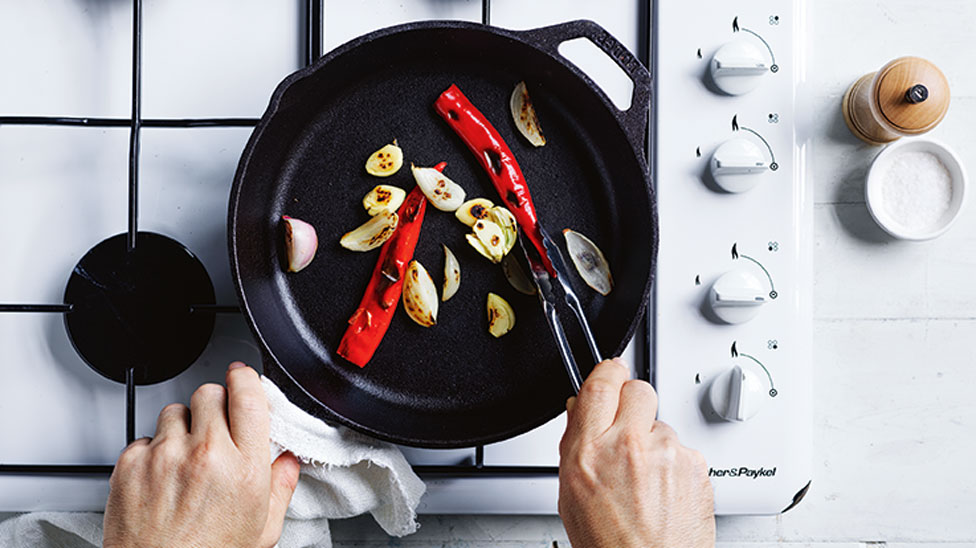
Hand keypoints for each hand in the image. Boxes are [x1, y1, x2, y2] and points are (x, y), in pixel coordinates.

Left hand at [103, 362, 300, 547]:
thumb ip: (281, 488)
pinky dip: (153, 451)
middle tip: (216, 428)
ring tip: (186, 458)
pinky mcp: (131, 464)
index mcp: (244, 468)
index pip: (248, 396)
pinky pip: (144, 437)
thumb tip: (287, 462)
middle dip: (216, 404)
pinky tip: (163, 476)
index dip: (246, 379)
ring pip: (175, 410)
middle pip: (210, 393)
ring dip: (183, 426)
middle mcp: (204, 456)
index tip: (243, 377)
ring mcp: (164, 457)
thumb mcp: (263, 529)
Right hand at [558, 358, 714, 547]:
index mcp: (590, 452)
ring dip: (655, 441)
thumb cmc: (610, 545)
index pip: (601, 384)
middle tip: (629, 428)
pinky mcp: (696, 464)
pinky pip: (683, 448)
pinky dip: (675, 464)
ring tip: (646, 481)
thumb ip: (575, 444)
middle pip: (638, 389)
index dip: (607, 372)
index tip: (611, 371)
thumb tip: (579, 411)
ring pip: (662, 423)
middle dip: (633, 402)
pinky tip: (665, 491)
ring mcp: (667, 453)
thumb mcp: (571, 494)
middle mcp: (629, 446)